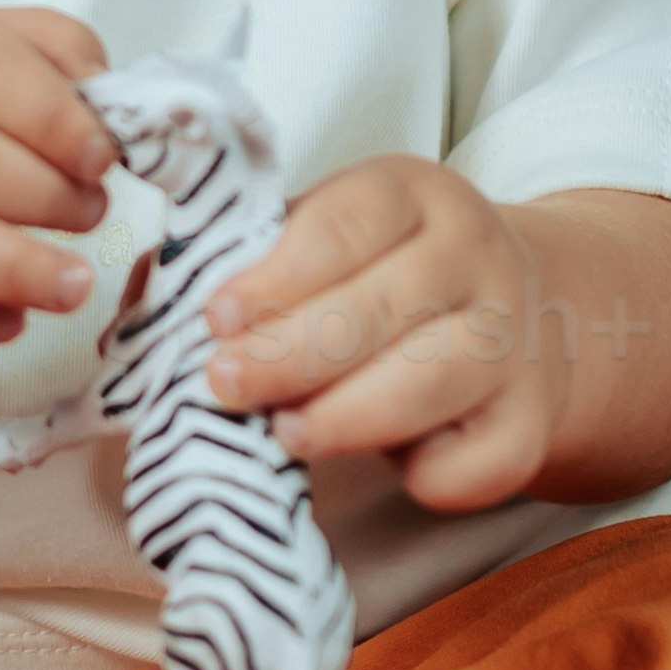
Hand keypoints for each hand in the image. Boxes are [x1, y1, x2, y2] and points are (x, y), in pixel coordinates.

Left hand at [199, 154, 579, 512]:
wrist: (530, 313)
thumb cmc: (387, 277)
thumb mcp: (326, 237)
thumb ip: (241, 259)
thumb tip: (140, 295)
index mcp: (413, 195)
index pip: (349, 221)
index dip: (278, 274)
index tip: (217, 316)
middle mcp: (474, 258)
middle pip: (385, 306)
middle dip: (292, 353)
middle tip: (224, 383)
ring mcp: (512, 342)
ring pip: (431, 382)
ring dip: (346, 416)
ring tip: (286, 433)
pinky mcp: (528, 424)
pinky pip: (475, 462)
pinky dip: (425, 474)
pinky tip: (385, 465)